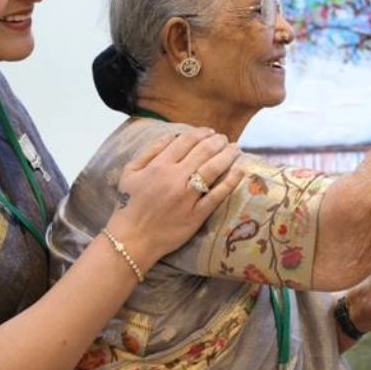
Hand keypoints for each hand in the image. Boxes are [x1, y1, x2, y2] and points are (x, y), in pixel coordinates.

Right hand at [106, 128, 242, 260]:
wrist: (133, 237)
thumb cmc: (130, 203)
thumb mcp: (131, 172)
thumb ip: (150, 151)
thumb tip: (171, 135)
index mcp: (159, 166)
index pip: (185, 141)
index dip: (201, 133)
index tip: (210, 132)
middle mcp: (175, 178)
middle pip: (203, 152)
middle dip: (217, 141)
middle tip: (224, 139)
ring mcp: (187, 197)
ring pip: (212, 169)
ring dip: (227, 155)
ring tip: (235, 149)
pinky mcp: (197, 214)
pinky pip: (217, 195)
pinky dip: (230, 181)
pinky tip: (240, 170)